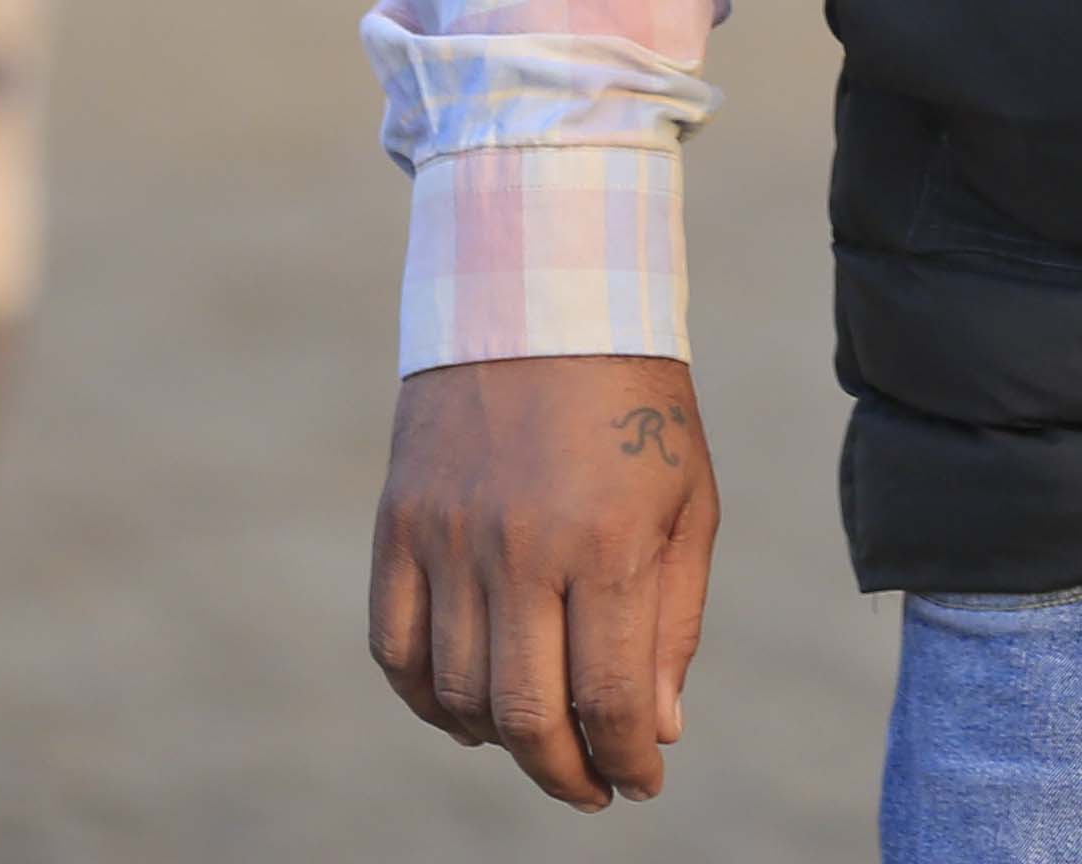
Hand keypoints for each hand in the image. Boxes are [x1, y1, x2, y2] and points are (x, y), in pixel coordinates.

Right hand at [372, 354, 718, 809]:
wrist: (542, 294)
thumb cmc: (636, 404)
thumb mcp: (686, 500)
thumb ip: (671, 621)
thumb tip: (652, 731)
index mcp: (607, 541)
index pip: (608, 698)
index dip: (626, 761)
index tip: (640, 781)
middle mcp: (521, 547)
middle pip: (525, 715)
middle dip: (565, 773)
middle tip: (592, 787)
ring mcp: (449, 537)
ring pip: (457, 694)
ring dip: (500, 742)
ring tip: (540, 741)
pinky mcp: (399, 524)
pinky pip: (395, 649)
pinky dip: (425, 700)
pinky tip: (465, 715)